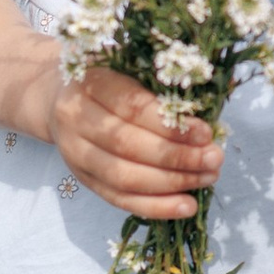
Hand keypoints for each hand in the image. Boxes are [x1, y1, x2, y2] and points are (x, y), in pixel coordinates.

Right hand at [48, 64, 223, 222]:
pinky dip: (155, 207)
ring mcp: (76, 153)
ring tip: (207, 179)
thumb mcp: (128, 66)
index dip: (170, 124)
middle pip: (128, 145)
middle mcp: (76, 120)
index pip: (132, 107)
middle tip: (214, 159)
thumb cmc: (108, 78)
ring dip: (171, 183)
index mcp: (90, 84)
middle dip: (177, 157)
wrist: (58, 96)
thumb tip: (206, 122)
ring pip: (124, 177)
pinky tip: (186, 206)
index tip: (206, 133)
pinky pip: (120, 199)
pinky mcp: (83, 179)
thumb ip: (160, 87)